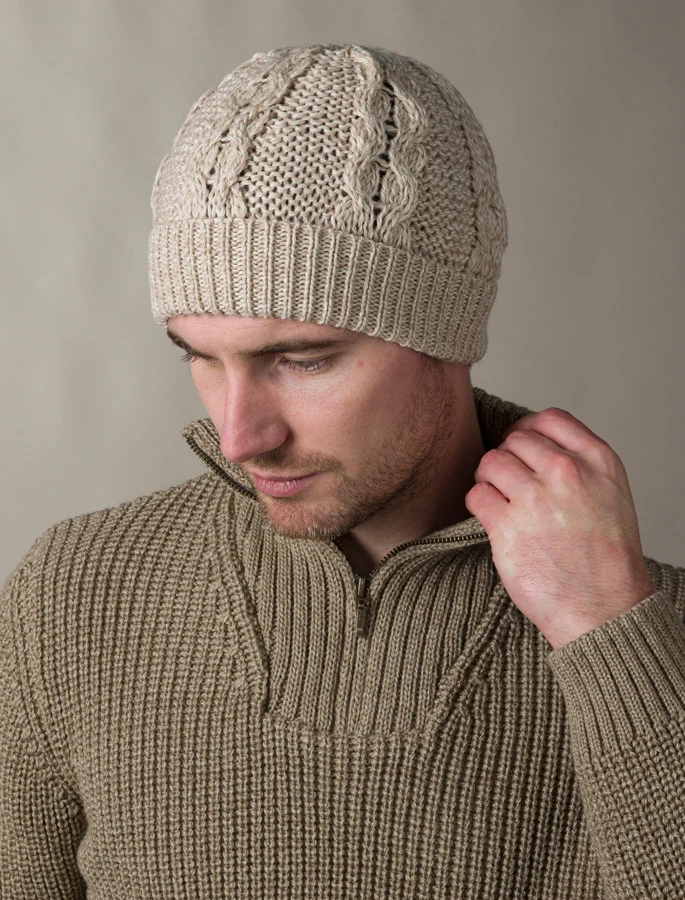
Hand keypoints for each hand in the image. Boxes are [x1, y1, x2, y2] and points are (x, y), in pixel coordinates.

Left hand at [464, 407, 654, 649]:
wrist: (604, 609)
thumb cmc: (608, 560)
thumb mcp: (612, 495)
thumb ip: (581, 464)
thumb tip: (539, 446)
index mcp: (597, 461)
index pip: (548, 419)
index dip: (527, 430)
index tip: (521, 448)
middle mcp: (566, 473)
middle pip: (514, 440)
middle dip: (508, 459)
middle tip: (510, 484)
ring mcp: (535, 498)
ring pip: (490, 462)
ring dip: (489, 480)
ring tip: (500, 500)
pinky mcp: (507, 527)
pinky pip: (476, 495)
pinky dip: (478, 504)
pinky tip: (492, 519)